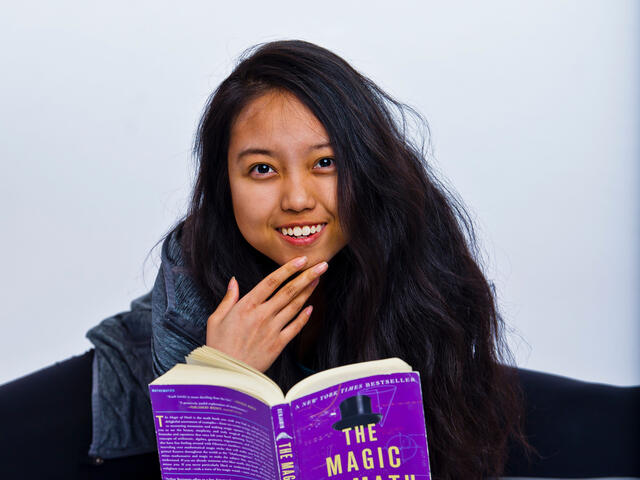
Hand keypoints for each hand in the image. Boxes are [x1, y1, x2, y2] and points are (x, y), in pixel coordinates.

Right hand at [205, 256, 327, 372]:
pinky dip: (304, 317)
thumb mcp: (216, 319)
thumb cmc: (219, 345)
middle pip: (289, 291)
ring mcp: (272, 329)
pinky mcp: (278, 344)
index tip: (301, 260)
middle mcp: (262, 315)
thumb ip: (228, 298)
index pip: (271, 281)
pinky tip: (311, 308)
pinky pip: (295, 327)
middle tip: (322, 265)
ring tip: (318, 280)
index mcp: (246, 305)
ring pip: (294, 306)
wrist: (227, 373)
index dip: (288, 269)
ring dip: (308, 292)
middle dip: (307, 276)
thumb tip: (233, 281)